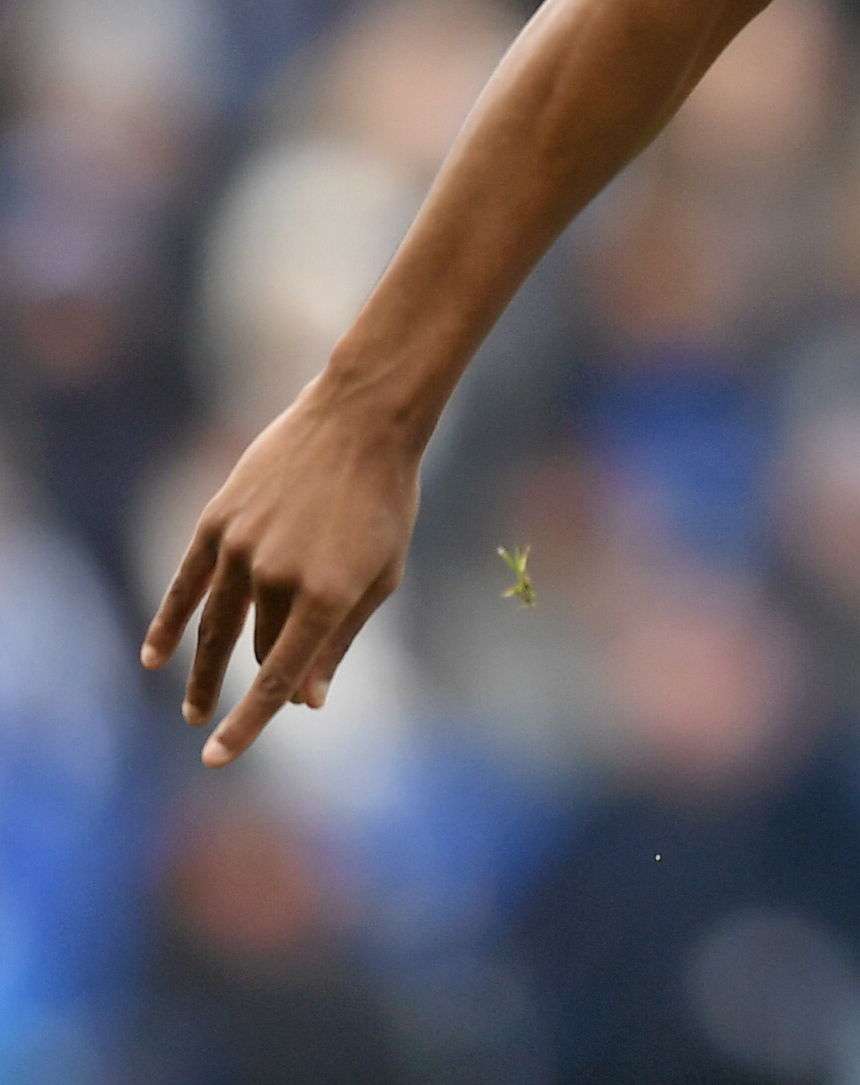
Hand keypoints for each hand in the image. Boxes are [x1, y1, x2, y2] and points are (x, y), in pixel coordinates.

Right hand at [139, 379, 424, 764]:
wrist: (361, 422)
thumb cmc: (385, 500)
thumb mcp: (382, 573)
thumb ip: (341, 639)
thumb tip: (308, 701)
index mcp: (327, 595)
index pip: (278, 677)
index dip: (247, 723)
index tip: (217, 758)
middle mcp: (278, 576)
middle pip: (260, 647)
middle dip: (269, 670)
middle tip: (278, 691)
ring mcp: (242, 548)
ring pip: (221, 625)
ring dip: (205, 671)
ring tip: (194, 709)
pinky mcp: (218, 523)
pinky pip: (185, 585)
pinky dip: (168, 622)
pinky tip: (153, 656)